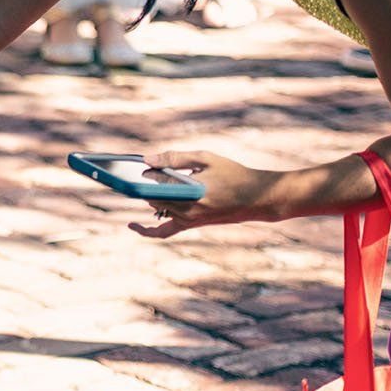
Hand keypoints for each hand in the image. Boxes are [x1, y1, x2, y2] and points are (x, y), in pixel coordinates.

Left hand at [128, 151, 280, 238]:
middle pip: (153, 198)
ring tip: (140, 184)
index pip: (155, 187)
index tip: (133, 168)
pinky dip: (148, 230)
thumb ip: (175, 158)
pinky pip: (164, 231)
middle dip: (145, 185)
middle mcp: (186, 211)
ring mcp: (188, 220)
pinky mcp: (191, 225)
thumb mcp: (206, 159)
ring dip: (151, 196)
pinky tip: (134, 225)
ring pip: (158, 210)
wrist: (258, 198)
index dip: (144, 176)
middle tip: (135, 172)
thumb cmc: (234, 174)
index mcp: (190, 193)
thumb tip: (147, 159)